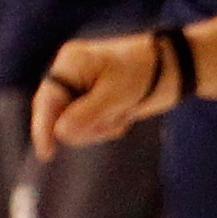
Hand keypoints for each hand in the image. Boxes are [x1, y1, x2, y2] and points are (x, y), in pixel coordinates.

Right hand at [32, 31, 177, 156]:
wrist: (173, 68)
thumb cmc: (144, 73)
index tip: (46, 154)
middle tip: (116, 120)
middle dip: (87, 126)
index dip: (43, 128)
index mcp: (70, 63)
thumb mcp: (116, 95)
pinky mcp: (92, 101)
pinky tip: (125, 114)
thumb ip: (86, 115)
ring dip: (101, 128)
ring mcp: (80, 89)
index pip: (47, 100)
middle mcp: (70, 75)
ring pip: (75, 126)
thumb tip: (60, 134)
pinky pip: (88, 126)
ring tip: (124, 113)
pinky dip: (107, 127)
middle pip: (59, 117)